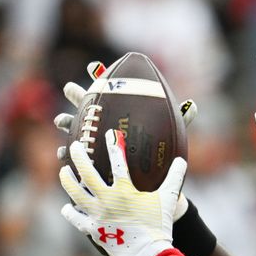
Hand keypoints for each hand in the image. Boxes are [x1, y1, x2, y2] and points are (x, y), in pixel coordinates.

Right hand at [54, 60, 196, 219]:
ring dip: (66, 123)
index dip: (100, 78)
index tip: (93, 66)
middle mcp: (105, 126)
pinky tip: (64, 152)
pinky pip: (74, 157)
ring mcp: (94, 144)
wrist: (154, 188)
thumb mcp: (170, 139)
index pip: (109, 92)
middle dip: (76, 95)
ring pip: (74, 130)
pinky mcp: (90, 163)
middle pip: (86, 106)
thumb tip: (193, 105)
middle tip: (71, 88)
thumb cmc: (162, 160)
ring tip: (62, 121)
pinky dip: (67, 154)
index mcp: (122, 115)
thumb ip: (180, 121)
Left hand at [59, 129, 186, 255]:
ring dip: (67, 180)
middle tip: (75, 146)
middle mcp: (107, 200)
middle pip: (87, 174)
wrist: (148, 255)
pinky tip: (67, 206)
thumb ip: (174, 178)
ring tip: (64, 171)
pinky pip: (77, 218)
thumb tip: (181, 160)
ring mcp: (97, 215)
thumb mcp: (168, 200)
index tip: (110, 134)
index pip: (118, 163)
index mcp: (125, 191)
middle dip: (79, 157)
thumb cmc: (159, 226)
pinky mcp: (93, 230)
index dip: (114, 146)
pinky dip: (71, 212)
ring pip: (75, 194)